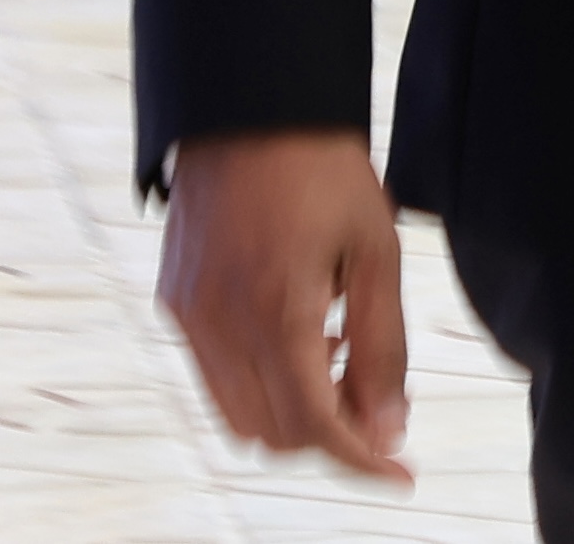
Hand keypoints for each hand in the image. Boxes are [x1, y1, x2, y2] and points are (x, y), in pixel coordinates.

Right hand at [157, 129, 410, 482]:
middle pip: (272, 436)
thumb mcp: (376, 250)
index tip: (400, 473)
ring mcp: (186, 315)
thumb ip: (383, 347)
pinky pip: (212, 377)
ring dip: (290, 411)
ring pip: (236, 417)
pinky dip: (257, 381)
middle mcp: (219, 323)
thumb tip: (388, 431)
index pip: (314, 427)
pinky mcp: (173, 301)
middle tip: (374, 396)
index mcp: (276, 309)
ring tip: (335, 352)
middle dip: (329, 434)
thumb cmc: (324, 168)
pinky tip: (297, 331)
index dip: (361, 460)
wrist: (251, 101)